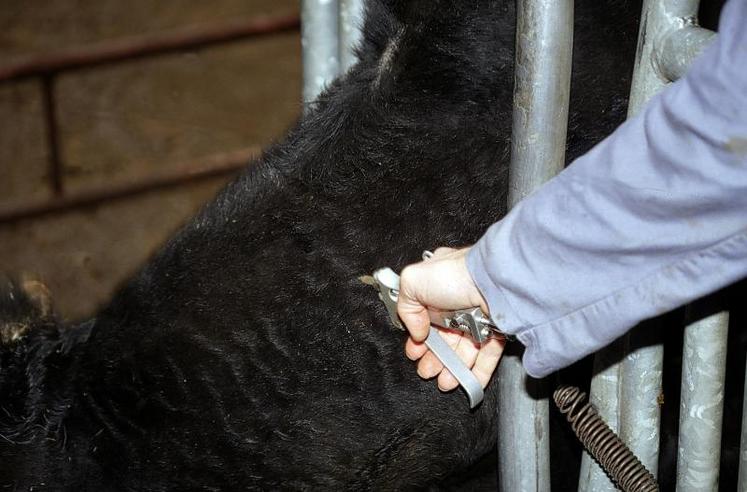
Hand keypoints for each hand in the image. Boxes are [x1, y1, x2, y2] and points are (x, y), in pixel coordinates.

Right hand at [397, 247, 504, 390]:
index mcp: (437, 287)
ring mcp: (479, 316)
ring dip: (453, 369)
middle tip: (427, 372)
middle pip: (444, 337)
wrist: (494, 280)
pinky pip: (488, 355)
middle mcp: (458, 302)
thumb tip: (416, 332)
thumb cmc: (456, 274)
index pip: (424, 317)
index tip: (414, 350)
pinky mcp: (499, 330)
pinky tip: (468, 383)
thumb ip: (405, 308)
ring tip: (444, 382)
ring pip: (464, 349)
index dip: (418, 337)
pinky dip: (478, 372)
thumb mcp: (413, 281)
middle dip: (434, 358)